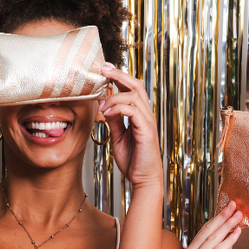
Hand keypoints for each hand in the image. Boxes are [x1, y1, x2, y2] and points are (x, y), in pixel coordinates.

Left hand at [99, 65, 163, 188]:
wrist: (143, 179)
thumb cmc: (133, 160)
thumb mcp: (118, 136)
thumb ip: (114, 120)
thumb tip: (104, 105)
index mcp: (140, 114)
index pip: (132, 88)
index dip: (119, 77)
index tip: (105, 69)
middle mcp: (146, 114)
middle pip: (136, 85)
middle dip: (119, 74)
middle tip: (103, 69)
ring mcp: (148, 121)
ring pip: (133, 95)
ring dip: (114, 96)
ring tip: (101, 106)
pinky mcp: (146, 130)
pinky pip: (133, 110)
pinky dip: (118, 108)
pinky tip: (107, 113)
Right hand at [178, 201, 242, 248]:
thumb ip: (223, 245)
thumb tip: (231, 226)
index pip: (203, 232)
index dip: (217, 218)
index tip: (229, 207)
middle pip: (207, 233)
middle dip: (223, 218)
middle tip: (235, 205)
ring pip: (212, 240)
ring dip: (228, 226)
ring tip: (240, 216)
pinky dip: (228, 240)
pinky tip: (237, 232)